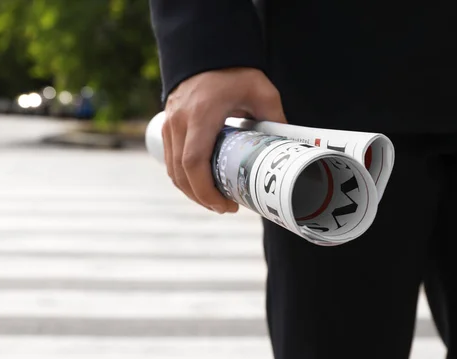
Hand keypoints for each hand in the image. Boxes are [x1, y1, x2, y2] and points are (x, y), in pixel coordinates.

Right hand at [162, 67, 286, 213]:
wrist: (207, 52)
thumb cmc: (235, 72)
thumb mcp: (261, 92)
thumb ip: (275, 119)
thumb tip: (289, 149)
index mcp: (202, 115)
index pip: (194, 162)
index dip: (206, 190)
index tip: (226, 205)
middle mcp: (179, 122)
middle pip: (181, 173)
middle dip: (202, 197)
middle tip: (226, 208)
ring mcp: (169, 124)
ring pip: (172, 170)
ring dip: (191, 191)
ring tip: (216, 201)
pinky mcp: (166, 126)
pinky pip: (169, 160)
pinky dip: (183, 178)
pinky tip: (201, 185)